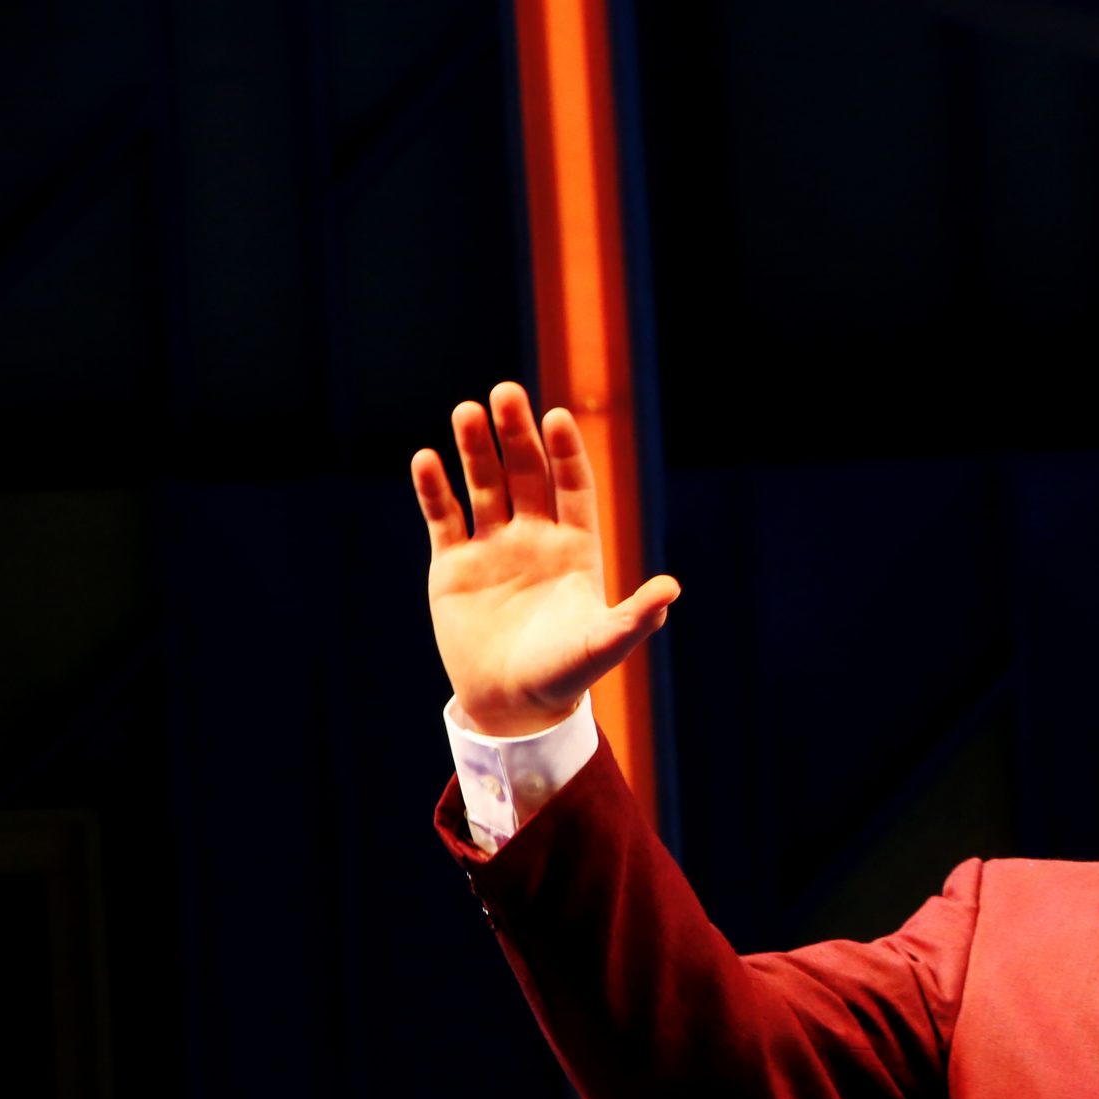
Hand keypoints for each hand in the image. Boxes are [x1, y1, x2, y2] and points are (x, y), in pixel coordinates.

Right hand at [410, 381, 679, 735]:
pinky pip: (443, 516)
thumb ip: (633, 618)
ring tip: (466, 412)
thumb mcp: (601, 647)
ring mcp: (493, 547)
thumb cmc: (563, 676)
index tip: (556, 418)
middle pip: (527, 474)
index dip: (565, 453)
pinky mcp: (453, 564)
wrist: (511, 705)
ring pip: (484, 485)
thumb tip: (672, 590)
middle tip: (506, 393)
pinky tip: (427, 459)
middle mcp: (535, 538)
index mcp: (575, 549)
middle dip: (516, 435)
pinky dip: (433, 488)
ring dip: (475, 449)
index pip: (572, 487)